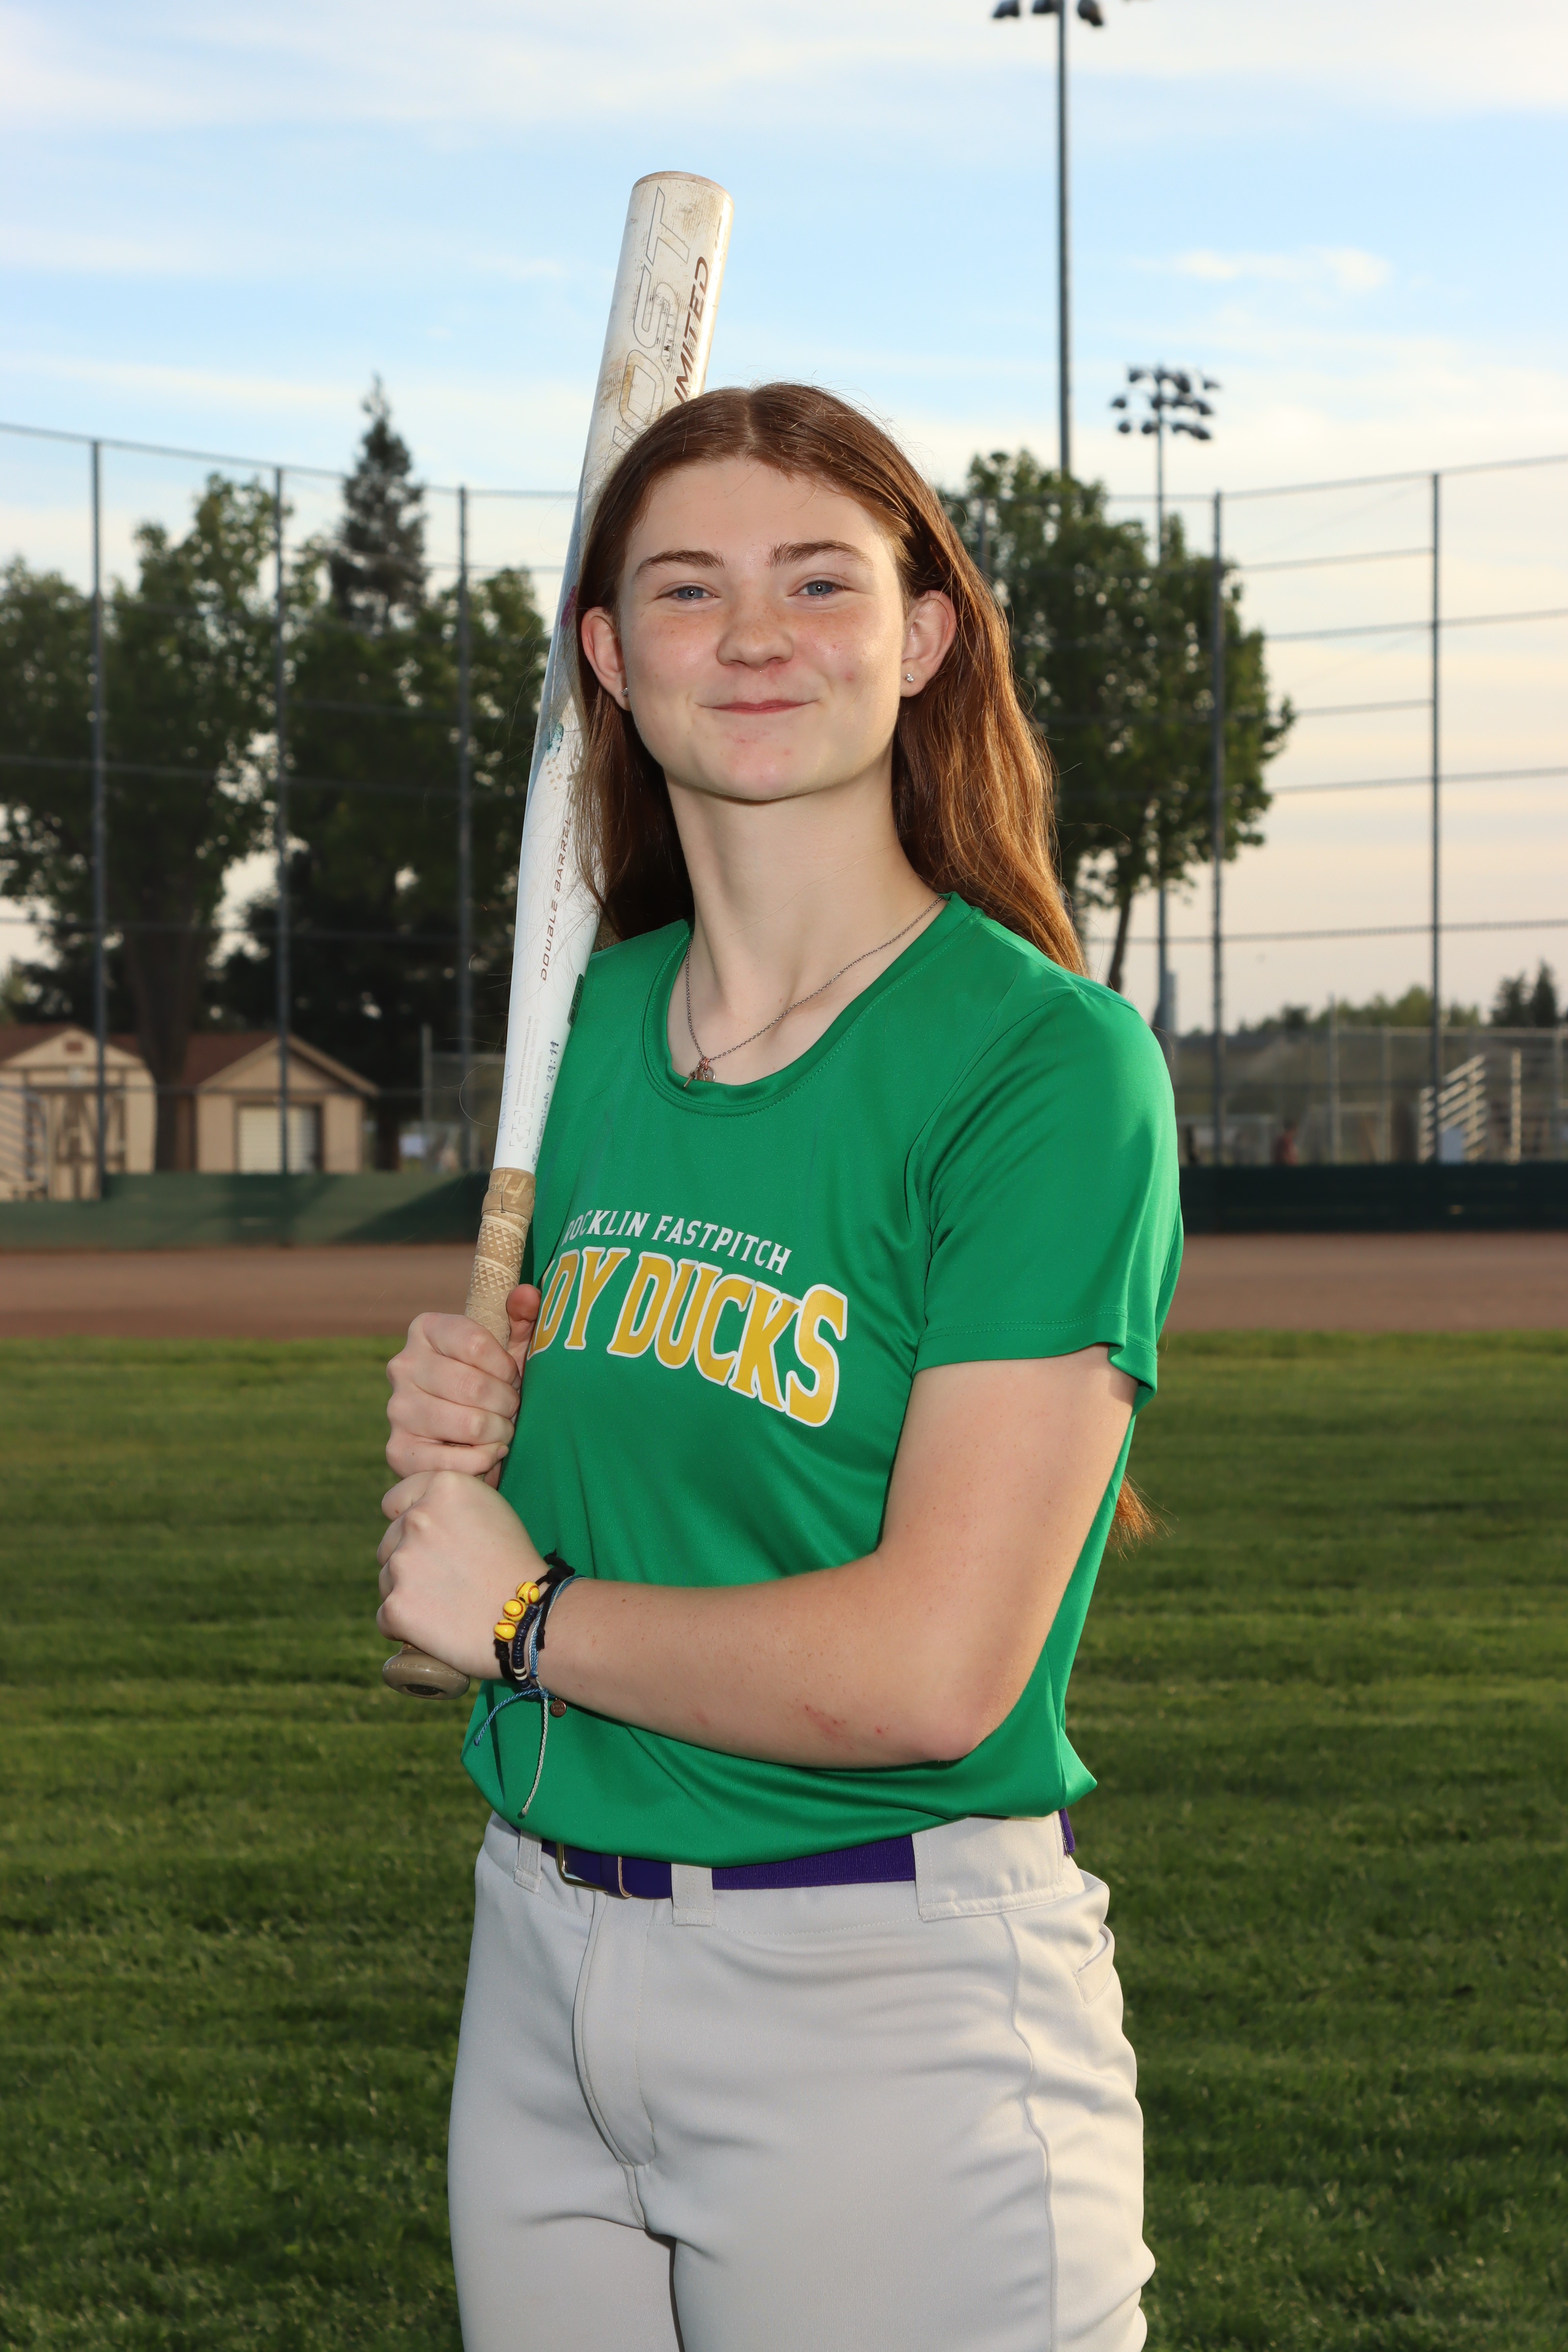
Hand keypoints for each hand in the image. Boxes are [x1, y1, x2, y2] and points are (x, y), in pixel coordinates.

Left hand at [377, 1469, 539, 1679]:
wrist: (531, 1617)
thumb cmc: (516, 1565)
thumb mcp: (491, 1510)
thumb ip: (449, 1505)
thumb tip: (419, 1511)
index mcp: (443, 1487)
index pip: (395, 1501)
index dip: (410, 1522)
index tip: (430, 1541)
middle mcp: (417, 1517)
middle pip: (390, 1541)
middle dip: (410, 1559)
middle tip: (449, 1578)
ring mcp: (403, 1562)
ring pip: (387, 1578)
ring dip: (407, 1591)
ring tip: (448, 1603)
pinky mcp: (396, 1605)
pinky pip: (386, 1616)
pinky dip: (406, 1625)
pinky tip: (437, 1626)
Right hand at [385, 1285, 539, 1485]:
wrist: (465, 1432)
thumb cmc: (493, 1380)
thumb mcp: (512, 1346)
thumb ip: (523, 1316)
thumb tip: (527, 1293)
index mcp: (425, 1329)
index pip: (475, 1344)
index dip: (505, 1367)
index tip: (513, 1377)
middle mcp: (402, 1366)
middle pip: (474, 1386)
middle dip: (507, 1403)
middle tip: (512, 1408)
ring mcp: (397, 1409)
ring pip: (470, 1424)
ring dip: (499, 1431)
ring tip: (502, 1429)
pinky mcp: (398, 1451)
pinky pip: (454, 1462)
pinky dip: (483, 1461)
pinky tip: (489, 1452)